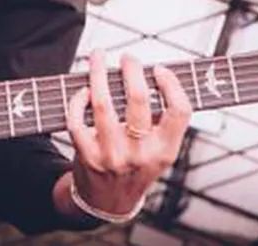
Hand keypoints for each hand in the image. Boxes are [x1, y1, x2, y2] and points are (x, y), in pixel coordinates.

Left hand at [65, 50, 192, 216]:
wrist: (109, 202)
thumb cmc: (137, 165)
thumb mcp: (160, 151)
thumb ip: (163, 121)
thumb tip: (157, 74)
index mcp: (165, 150)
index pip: (179, 112)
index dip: (171, 84)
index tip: (159, 69)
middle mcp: (140, 154)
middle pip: (138, 100)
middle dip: (131, 70)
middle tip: (128, 57)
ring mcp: (112, 156)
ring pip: (103, 104)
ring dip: (98, 73)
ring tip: (98, 56)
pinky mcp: (87, 156)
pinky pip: (77, 119)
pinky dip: (78, 99)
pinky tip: (84, 90)